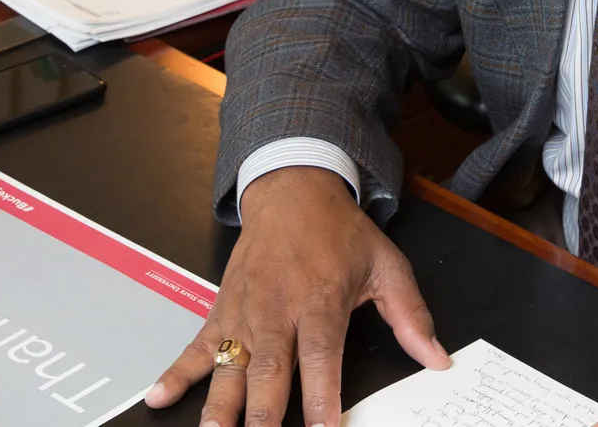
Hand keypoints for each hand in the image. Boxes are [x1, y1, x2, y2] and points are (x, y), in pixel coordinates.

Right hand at [144, 166, 450, 425]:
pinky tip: (159, 396)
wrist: (292, 192)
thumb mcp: (386, 266)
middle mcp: (278, 312)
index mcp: (321, 303)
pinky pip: (197, 347)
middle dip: (263, 416)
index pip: (320, 360)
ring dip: (220, 406)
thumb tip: (438, 357)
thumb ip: (412, 316)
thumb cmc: (338, 233)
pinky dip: (176, 373)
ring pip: (230, 368)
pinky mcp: (222, 312)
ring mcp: (245, 314)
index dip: (320, 399)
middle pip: (269, 373)